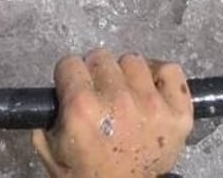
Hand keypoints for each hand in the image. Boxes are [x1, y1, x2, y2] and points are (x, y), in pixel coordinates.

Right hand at [32, 49, 192, 177]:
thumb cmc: (87, 174)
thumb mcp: (49, 150)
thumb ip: (44, 118)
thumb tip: (51, 94)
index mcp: (82, 107)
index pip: (70, 63)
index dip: (69, 77)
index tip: (73, 89)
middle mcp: (118, 100)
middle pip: (101, 57)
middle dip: (95, 75)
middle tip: (99, 95)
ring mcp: (152, 105)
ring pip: (133, 61)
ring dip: (126, 75)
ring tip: (126, 95)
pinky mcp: (178, 113)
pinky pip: (170, 71)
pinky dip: (160, 76)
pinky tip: (150, 89)